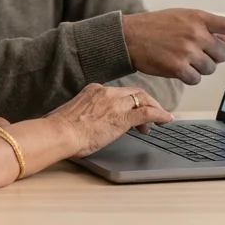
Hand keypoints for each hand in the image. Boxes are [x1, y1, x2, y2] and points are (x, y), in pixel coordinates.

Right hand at [46, 84, 173, 157]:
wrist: (59, 133)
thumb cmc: (59, 129)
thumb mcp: (74, 114)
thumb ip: (86, 113)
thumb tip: (88, 122)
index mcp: (94, 90)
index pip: (119, 92)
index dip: (130, 101)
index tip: (132, 110)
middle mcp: (106, 92)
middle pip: (134, 92)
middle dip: (145, 102)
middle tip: (150, 116)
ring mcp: (115, 104)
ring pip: (143, 100)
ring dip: (153, 109)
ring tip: (159, 120)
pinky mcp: (122, 118)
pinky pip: (147, 113)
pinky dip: (160, 115)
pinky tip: (166, 120)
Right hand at [122, 9, 224, 84]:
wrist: (129, 37)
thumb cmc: (156, 26)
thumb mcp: (183, 18)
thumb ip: (208, 27)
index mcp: (199, 17)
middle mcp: (196, 32)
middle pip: (223, 54)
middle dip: (213, 57)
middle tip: (196, 53)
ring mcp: (188, 50)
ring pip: (210, 68)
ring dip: (199, 68)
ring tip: (182, 58)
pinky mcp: (178, 67)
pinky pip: (196, 79)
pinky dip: (188, 77)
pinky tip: (176, 67)